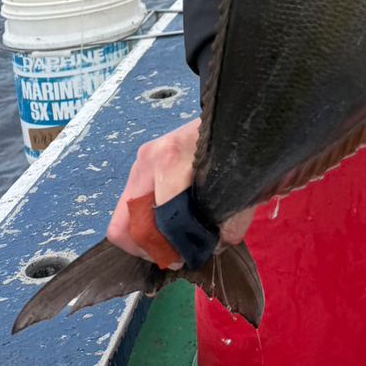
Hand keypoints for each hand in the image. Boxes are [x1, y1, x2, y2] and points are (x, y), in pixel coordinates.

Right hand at [106, 117, 258, 264]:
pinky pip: (129, 208)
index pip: (157, 220)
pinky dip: (145, 225)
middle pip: (129, 224)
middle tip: (178, 256)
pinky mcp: (140, 165)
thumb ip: (232, 218)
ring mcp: (140, 161)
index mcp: (170, 160)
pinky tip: (169, 227)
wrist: (233, 109)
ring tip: (173, 244)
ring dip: (146, 239)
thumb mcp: (241, 180)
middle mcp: (148, 159)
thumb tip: (217, 246)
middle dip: (152, 249)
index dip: (173, 247)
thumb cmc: (236, 141)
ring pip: (123, 218)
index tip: (192, 255)